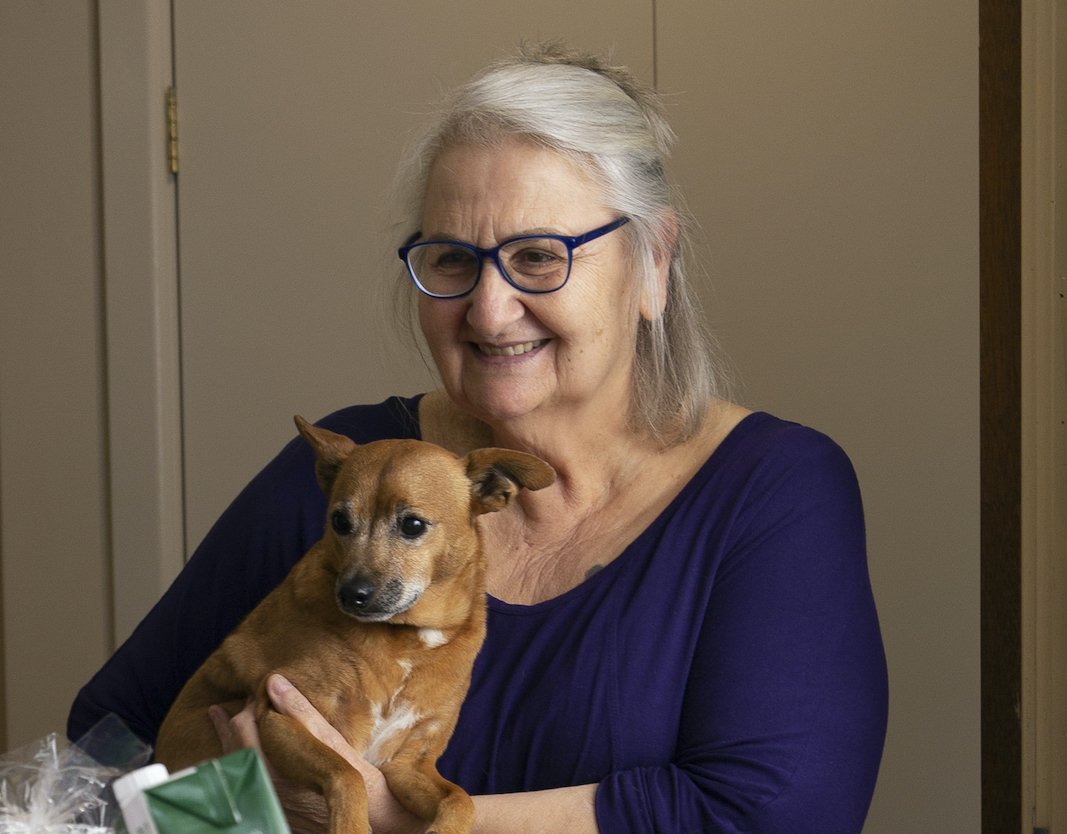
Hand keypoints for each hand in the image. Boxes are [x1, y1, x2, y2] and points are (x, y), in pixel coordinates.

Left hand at [209, 675, 425, 833]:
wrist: (371, 819)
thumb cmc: (355, 780)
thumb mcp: (330, 742)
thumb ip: (300, 712)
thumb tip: (275, 682)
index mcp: (273, 768)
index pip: (248, 723)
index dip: (258, 700)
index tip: (266, 685)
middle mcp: (262, 785)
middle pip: (237, 740)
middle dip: (244, 714)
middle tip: (254, 695)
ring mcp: (265, 798)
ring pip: (234, 759)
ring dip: (232, 734)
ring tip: (220, 715)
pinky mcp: (272, 806)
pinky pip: (242, 775)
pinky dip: (237, 755)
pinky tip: (236, 750)